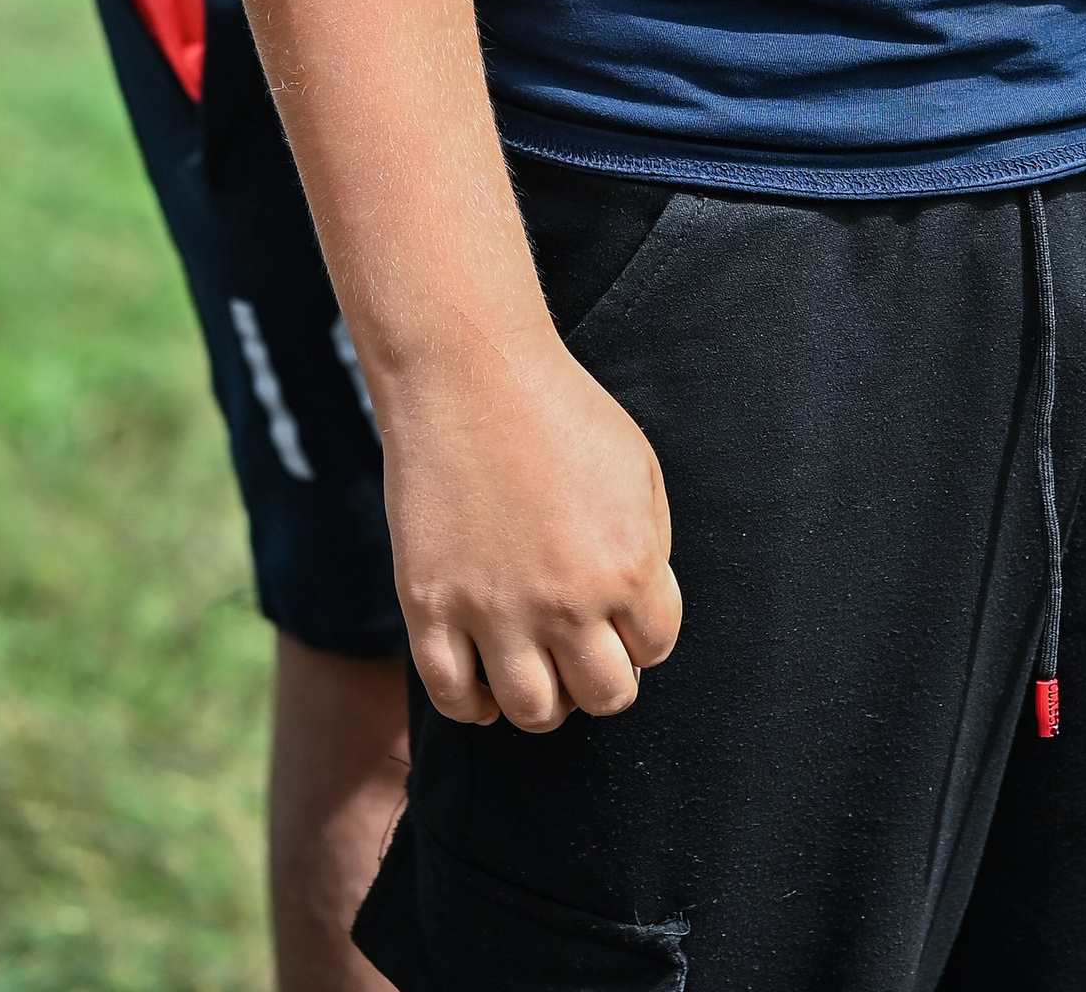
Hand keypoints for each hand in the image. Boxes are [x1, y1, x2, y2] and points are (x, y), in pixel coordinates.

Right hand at [382, 327, 681, 727]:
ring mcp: (494, 611)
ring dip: (546, 701)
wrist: (470, 372)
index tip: (619, 614)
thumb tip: (639, 616)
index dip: (640, 633)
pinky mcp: (431, 609)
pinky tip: (486, 682)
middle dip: (601, 678)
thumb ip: (649, 548)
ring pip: (535, 712)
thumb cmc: (559, 410)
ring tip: (538, 668)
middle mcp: (566, 602)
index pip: (654, 647)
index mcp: (627, 564)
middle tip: (583, 651)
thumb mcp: (638, 468)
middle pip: (603, 695)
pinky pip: (454, 698)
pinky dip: (475, 705)